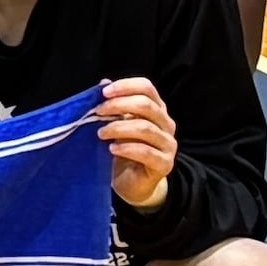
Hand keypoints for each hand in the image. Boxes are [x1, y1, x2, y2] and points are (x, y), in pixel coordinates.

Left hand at [94, 74, 174, 208]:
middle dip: (118, 105)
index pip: (147, 87)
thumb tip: (103, 82)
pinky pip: (146, 152)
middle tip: (98, 112)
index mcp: (157, 109)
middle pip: (146, 105)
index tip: (104, 92)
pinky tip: (111, 149)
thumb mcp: (116, 124)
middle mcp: (167, 124)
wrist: (131, 182)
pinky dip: (126, 148)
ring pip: (145, 128)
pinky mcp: (164, 164)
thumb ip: (113, 105)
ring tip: (100, 133)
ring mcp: (168, 144)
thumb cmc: (124, 149)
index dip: (126, 86)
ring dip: (118, 128)